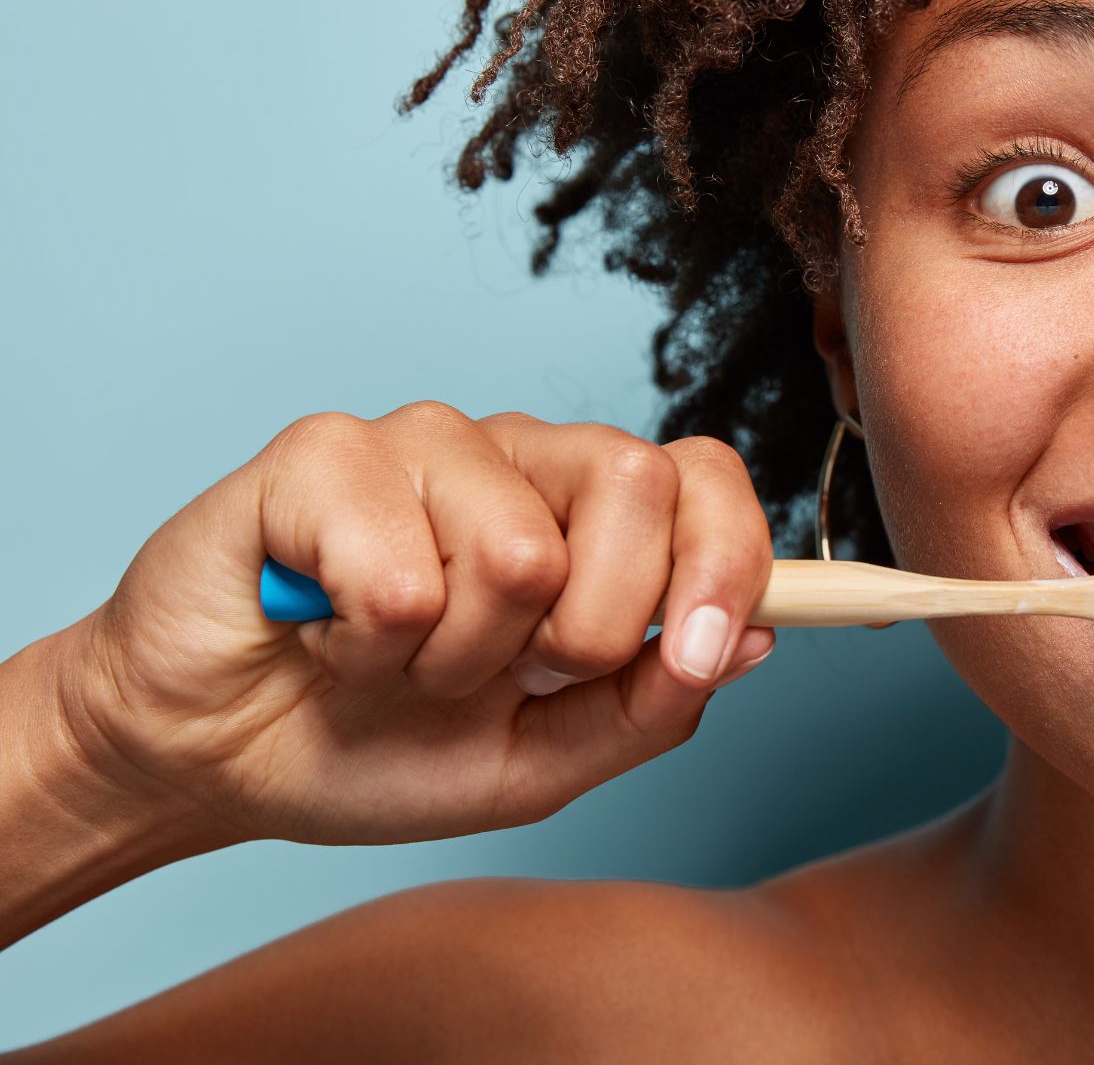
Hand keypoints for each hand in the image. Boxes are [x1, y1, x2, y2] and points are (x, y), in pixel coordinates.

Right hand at [55, 402, 774, 845]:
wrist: (222, 760)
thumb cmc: (384, 744)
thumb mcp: (545, 760)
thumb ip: (654, 705)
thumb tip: (761, 636)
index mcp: (589, 517)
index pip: (704, 476)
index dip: (728, 559)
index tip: (704, 652)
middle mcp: (519, 461)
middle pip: (637, 485)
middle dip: (588, 631)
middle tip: (507, 675)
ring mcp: (424, 443)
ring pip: (518, 549)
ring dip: (455, 659)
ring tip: (396, 661)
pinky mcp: (322, 453)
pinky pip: (397, 571)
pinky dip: (362, 646)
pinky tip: (325, 634)